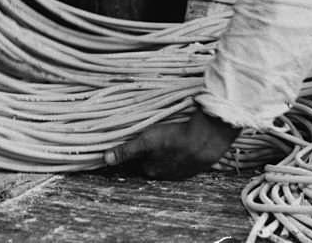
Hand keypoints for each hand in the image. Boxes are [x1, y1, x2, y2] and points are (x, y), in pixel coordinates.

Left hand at [103, 109, 240, 179]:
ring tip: (166, 137)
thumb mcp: (146, 141)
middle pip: (149, 162)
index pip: (135, 162)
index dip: (133, 152)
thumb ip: (126, 151)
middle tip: (150, 137)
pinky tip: (180, 141)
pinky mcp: (192, 166)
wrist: (206, 140)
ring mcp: (179, 172)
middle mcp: (163, 175)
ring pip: (165, 161)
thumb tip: (105, 159)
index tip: (134, 142)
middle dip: (148, 153)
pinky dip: (178, 152)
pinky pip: (180, 159)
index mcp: (150, 170)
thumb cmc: (174, 139)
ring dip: (164, 152)